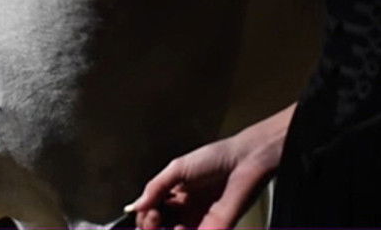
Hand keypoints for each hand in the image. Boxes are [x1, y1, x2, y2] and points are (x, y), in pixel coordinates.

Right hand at [122, 131, 278, 229]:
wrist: (246, 161)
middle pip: (158, 229)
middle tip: (153, 219)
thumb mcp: (178, 169)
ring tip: (171, 226)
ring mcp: (199, 223)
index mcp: (174, 197)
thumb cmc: (217, 158)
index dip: (145, 217)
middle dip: (150, 227)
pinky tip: (181, 229)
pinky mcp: (215, 229)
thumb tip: (134, 206)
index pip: (150, 214)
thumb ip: (155, 188)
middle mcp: (185, 213)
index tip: (148, 212)